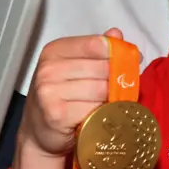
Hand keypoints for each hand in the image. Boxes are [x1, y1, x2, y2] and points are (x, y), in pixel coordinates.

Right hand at [18, 27, 125, 158]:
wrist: (39, 133)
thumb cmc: (62, 98)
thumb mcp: (77, 67)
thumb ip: (97, 50)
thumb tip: (117, 34)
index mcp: (56, 50)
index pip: (97, 44)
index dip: (118, 53)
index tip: (128, 63)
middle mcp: (49, 68)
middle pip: (102, 67)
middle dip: (115, 80)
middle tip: (114, 91)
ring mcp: (50, 91)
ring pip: (101, 89)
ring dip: (109, 99)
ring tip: (103, 104)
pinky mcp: (56, 114)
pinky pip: (94, 109)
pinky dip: (101, 115)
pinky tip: (95, 117)